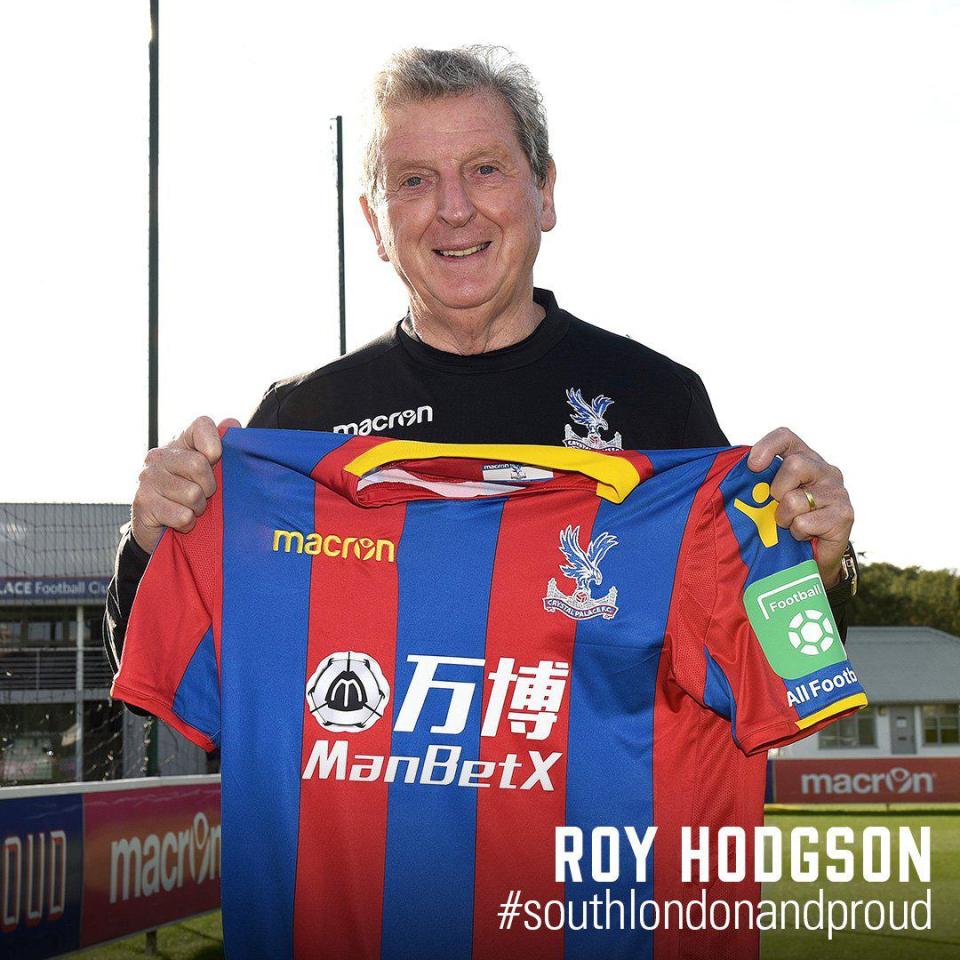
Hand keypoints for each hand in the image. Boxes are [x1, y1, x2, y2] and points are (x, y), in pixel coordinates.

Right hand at [130, 416, 240, 553]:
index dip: (216, 445)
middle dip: (209, 487)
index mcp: (179, 442)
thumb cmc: (190, 495)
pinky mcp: (143, 502)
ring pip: (192, 494)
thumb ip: (223, 447)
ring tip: (190, 508)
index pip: (203, 425)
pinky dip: (188, 523)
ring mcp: (148, 478)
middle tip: (203, 495)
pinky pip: (182, 516)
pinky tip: (179, 520)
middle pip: (199, 465)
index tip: (215, 462)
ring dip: (198, 508)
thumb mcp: (210, 472)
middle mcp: (159, 455)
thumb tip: (233, 423)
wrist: (159, 529)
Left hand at [747, 427, 853, 588]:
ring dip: (784, 518)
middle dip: (776, 491)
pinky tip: (803, 535)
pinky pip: (804, 522)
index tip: (752, 466)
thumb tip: (728, 473)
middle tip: (776, 507)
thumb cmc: (784, 523)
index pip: (786, 437)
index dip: (767, 447)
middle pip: (793, 465)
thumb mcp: (768, 498)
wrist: (811, 558)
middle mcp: (825, 470)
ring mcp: (837, 492)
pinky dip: (796, 532)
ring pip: (795, 499)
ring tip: (790, 524)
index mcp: (804, 459)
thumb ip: (757, 482)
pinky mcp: (844, 515)